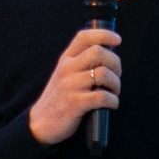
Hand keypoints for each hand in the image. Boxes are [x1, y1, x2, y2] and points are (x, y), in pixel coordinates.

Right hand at [26, 29, 121, 144]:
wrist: (41, 124)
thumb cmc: (59, 98)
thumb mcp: (64, 75)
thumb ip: (80, 64)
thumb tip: (109, 58)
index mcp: (65, 60)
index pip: (84, 37)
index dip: (104, 35)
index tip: (118, 40)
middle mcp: (67, 69)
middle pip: (98, 52)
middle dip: (115, 63)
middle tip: (117, 76)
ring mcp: (70, 86)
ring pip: (103, 74)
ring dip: (116, 84)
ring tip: (114, 92)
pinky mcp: (75, 103)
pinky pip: (102, 96)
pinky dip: (113, 100)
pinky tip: (112, 104)